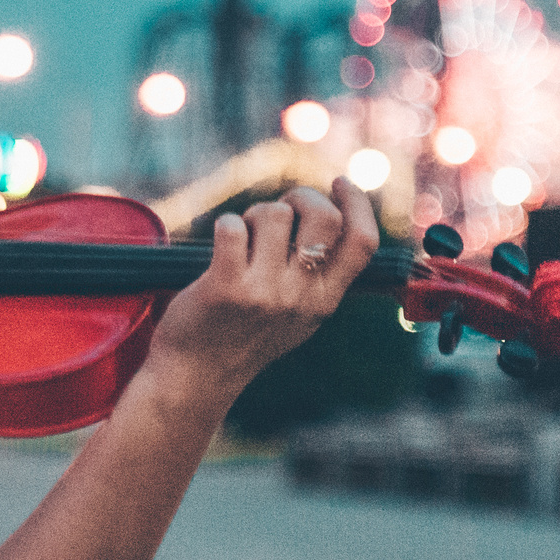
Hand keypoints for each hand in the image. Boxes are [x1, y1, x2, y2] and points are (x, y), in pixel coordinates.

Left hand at [142, 176, 382, 411]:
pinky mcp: (225, 287)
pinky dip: (225, 225)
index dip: (358, 203)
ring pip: (273, 214)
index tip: (340, 182)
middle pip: (325, 217)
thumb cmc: (245, 337)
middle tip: (281, 209)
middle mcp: (300, 297)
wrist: (196, 377)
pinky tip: (221, 246)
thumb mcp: (298, 316)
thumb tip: (334, 214)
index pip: (363, 242)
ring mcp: (264, 292)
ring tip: (243, 237)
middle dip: (302, 197)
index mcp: (325, 301)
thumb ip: (319, 277)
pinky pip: (231, 226)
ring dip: (254, 214)